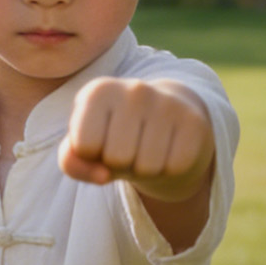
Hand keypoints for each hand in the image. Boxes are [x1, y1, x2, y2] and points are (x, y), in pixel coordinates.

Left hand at [59, 78, 213, 202]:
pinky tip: (168, 149)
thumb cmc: (114, 135)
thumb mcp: (85, 146)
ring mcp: (166, 102)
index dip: (91, 155)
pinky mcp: (194, 120)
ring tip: (147, 148)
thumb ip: (71, 161)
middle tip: (128, 147)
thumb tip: (103, 175)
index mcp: (98, 91)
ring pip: (147, 166)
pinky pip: (175, 167)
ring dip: (145, 168)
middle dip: (120, 163)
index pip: (84, 146)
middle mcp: (133, 89)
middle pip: (117, 158)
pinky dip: (169, 168)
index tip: (101, 141)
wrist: (165, 120)